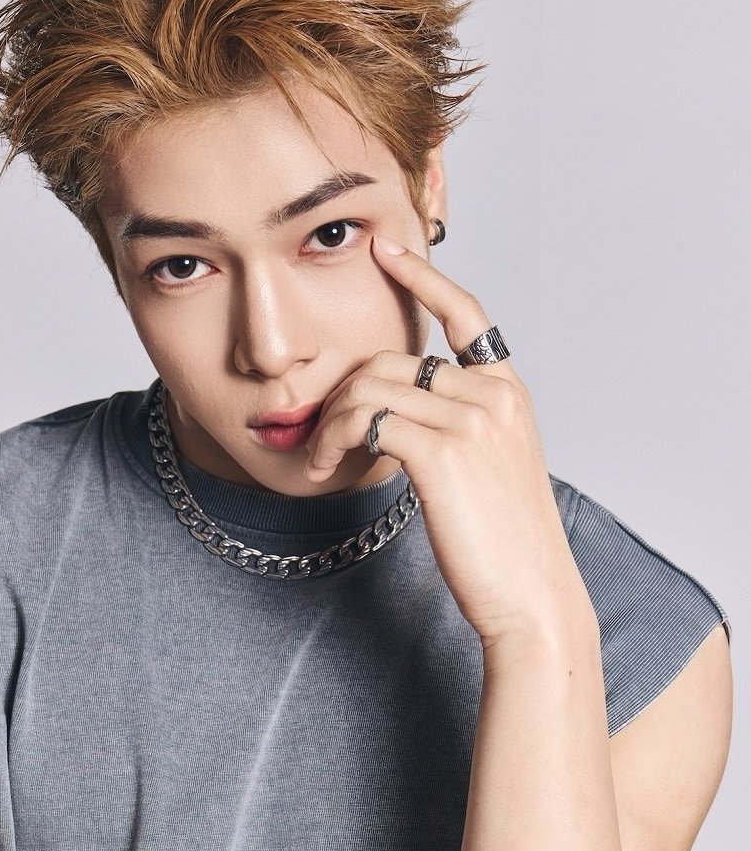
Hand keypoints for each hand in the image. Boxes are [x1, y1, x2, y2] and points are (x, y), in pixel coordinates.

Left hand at [304, 234, 585, 646]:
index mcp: (509, 391)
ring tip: (318, 461)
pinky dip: (331, 441)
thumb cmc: (504, 544)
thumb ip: (458, 425)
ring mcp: (472, 419)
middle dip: (342, 395)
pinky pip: (365, 420)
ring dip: (329, 423)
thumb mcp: (492, 469)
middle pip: (390, 359)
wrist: (532, 598)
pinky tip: (323, 470)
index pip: (465, 311)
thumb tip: (396, 409)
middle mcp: (495, 394)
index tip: (385, 252)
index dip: (423, 276)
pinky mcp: (443, 452)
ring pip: (369, 386)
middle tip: (319, 437)